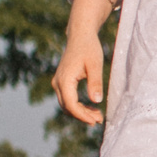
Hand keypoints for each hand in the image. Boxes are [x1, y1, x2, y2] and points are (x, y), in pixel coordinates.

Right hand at [53, 0, 117, 123]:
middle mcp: (57, 82)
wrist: (80, 36)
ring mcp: (58, 82)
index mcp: (64, 79)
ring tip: (98, 116)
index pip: (71, 104)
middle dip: (82, 116)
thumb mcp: (95, 65)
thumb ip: (95, 82)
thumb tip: (96, 101)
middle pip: (67, 107)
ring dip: (81, 112)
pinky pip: (68, 99)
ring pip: (66, 105)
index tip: (95, 121)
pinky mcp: (62, 82)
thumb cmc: (89, 48)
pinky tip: (92, 107)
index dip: (82, 115)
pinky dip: (78, 106)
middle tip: (99, 120)